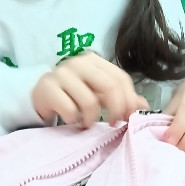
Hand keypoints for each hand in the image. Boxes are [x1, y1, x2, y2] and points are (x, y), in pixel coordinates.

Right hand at [32, 54, 148, 128]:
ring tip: (86, 123)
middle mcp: (79, 63)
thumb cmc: (73, 95)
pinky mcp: (47, 87)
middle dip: (116, 110)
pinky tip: (70, 119)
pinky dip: (73, 120)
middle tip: (112, 124)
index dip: (129, 100)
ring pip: (90, 101)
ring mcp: (61, 73)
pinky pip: (70, 110)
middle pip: (109, 86)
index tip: (128, 117)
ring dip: (91, 119)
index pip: (121, 78)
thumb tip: (144, 106)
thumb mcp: (98, 94)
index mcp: (94, 61)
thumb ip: (121, 98)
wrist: (41, 95)